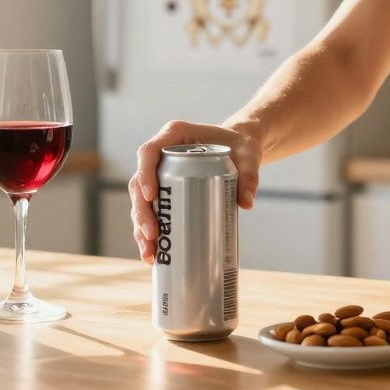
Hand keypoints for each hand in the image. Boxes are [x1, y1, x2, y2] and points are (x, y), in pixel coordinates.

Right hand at [129, 120, 261, 263]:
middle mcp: (161, 153)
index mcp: (174, 135)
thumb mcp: (248, 156)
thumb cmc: (241, 146)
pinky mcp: (165, 190)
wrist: (239, 150)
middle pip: (139, 182)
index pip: (149, 151)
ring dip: (140, 227)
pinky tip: (152, 254)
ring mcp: (160, 173)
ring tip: (150, 253)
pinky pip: (151, 211)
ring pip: (140, 201)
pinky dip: (148, 232)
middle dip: (141, 211)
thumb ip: (250, 175)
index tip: (151, 197)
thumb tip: (246, 203)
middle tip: (153, 235)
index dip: (145, 174)